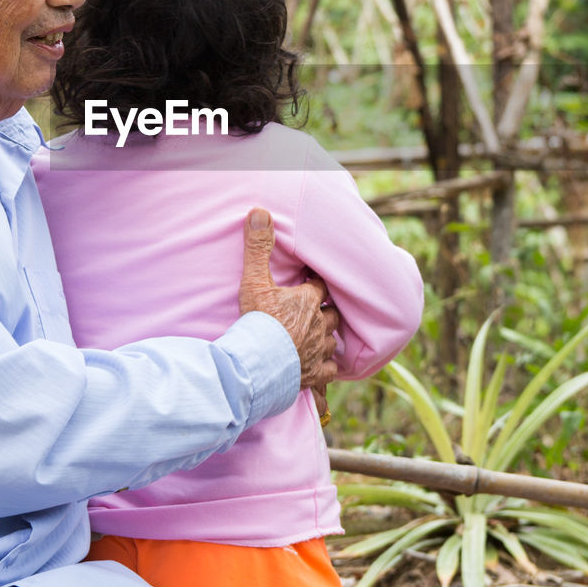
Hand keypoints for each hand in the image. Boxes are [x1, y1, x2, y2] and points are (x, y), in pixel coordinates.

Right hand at [238, 208, 338, 391]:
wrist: (257, 364)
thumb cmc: (257, 322)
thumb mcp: (254, 281)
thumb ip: (257, 248)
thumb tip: (259, 211)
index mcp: (308, 301)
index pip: (320, 286)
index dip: (316, 283)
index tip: (311, 281)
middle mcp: (319, 324)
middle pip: (331, 313)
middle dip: (326, 310)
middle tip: (317, 308)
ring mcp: (319, 351)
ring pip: (333, 340)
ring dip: (328, 336)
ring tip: (320, 335)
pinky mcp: (315, 374)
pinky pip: (330, 370)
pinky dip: (327, 368)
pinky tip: (323, 367)